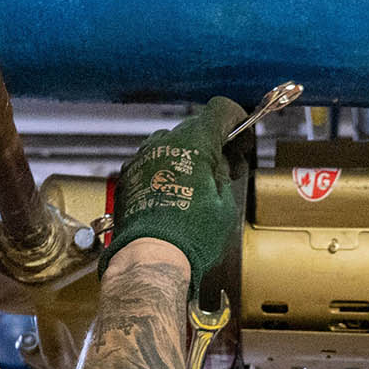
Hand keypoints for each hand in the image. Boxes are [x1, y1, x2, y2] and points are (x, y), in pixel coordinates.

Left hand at [99, 97, 246, 295]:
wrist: (150, 258)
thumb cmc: (190, 236)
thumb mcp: (225, 204)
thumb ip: (223, 174)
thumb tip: (219, 164)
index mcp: (194, 142)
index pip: (220, 110)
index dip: (236, 121)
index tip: (240, 139)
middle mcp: (165, 142)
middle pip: (195, 129)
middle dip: (212, 147)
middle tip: (224, 173)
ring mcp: (143, 157)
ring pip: (171, 146)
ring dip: (186, 160)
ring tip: (196, 190)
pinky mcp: (129, 174)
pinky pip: (152, 164)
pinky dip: (165, 174)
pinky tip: (173, 198)